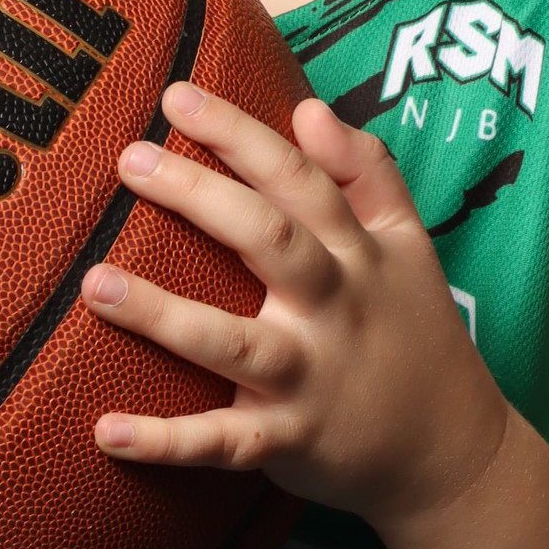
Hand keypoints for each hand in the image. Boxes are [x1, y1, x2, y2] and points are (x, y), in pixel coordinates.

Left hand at [83, 80, 507, 529]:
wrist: (453, 452)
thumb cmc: (415, 333)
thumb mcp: (410, 244)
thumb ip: (367, 172)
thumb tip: (309, 109)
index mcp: (359, 254)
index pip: (299, 180)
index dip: (241, 135)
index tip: (177, 96)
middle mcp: (333, 309)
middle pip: (269, 241)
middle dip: (200, 196)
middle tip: (131, 158)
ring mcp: (308, 379)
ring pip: (232, 344)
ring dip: (163, 316)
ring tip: (95, 284)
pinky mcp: (287, 443)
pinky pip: (222, 443)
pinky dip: (168, 442)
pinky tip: (107, 431)